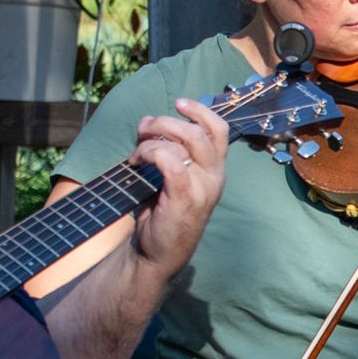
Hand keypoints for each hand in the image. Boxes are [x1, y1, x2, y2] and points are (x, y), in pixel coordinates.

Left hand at [127, 99, 228, 273]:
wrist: (155, 255)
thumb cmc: (161, 216)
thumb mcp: (170, 178)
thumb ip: (166, 149)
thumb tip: (148, 121)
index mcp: (215, 171)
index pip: (220, 130)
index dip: (201, 111)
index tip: (179, 103)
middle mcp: (215, 178)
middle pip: (199, 131)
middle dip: (166, 122)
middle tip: (144, 129)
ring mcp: (203, 188)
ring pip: (187, 141)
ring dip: (156, 137)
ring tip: (138, 150)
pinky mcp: (186, 198)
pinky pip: (171, 160)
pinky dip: (151, 153)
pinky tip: (137, 162)